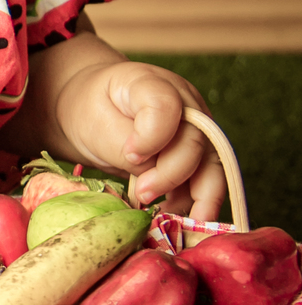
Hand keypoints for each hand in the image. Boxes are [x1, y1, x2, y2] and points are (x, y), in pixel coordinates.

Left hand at [56, 59, 227, 219]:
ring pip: (211, 165)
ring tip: (172, 221)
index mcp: (151, 83)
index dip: (152, 137)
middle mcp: (184, 103)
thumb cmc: (91, 109)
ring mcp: (195, 127)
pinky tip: (174, 218)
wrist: (93, 107)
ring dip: (197, 199)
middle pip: (196, 141)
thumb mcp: (94, 122)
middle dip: (171, 174)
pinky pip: (206, 180)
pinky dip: (195, 203)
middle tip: (142, 194)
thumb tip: (151, 173)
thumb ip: (122, 145)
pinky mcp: (197, 152)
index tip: (130, 155)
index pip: (167, 107)